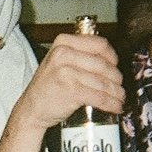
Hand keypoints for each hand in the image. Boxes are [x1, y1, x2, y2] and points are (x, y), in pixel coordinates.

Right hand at [0, 30, 124, 151]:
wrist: (31, 109)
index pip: (99, 44)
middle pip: (104, 64)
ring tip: (120, 98)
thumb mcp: (58, 62)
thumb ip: (78, 55)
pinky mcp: (71, 90)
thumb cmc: (48, 87)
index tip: (116, 66)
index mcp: (63, 43)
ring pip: (103, 82)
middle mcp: (63, 54)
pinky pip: (99, 96)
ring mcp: (67, 72)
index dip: (112, 57)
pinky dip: (110, 103)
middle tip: (119, 87)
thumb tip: (110, 60)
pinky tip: (115, 107)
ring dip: (116, 93)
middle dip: (116, 79)